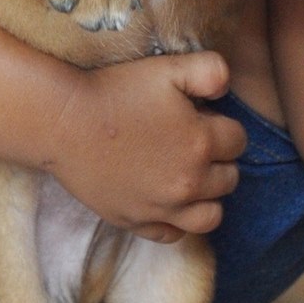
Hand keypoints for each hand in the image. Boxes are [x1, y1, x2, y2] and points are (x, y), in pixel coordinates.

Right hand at [50, 49, 242, 242]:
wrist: (65, 122)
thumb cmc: (116, 91)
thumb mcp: (167, 68)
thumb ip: (211, 71)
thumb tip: (228, 89)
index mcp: (201, 143)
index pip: (238, 140)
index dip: (222, 124)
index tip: (201, 115)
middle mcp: (189, 183)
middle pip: (230, 178)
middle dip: (218, 158)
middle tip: (190, 140)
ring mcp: (164, 209)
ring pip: (211, 215)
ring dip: (207, 195)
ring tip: (188, 173)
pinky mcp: (138, 223)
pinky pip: (174, 235)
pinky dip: (177, 220)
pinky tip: (166, 199)